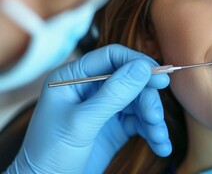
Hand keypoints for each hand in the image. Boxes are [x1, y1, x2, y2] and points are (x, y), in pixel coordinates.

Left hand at [7, 44, 170, 173]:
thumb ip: (113, 94)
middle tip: (155, 116)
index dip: (137, 63)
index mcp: (74, 78)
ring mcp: (105, 108)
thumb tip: (143, 68)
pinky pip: (140, 122)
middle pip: (131, 81)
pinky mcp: (115, 127)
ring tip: (159, 136)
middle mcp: (91, 88)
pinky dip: (152, 132)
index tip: (159, 77)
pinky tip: (161, 145)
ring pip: (139, 102)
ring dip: (152, 119)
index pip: (111, 57)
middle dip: (147, 99)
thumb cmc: (50, 153)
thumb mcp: (82, 122)